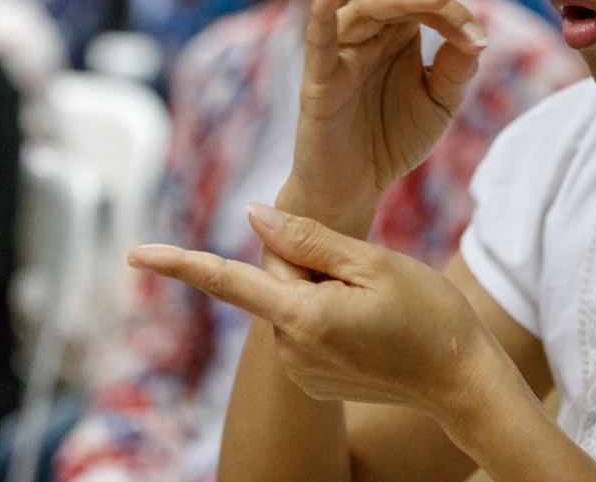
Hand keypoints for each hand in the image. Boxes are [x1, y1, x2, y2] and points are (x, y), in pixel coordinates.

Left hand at [129, 204, 510, 419]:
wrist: (460, 379)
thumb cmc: (428, 314)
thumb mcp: (375, 263)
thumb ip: (311, 240)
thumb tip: (255, 217)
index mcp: (304, 317)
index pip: (228, 283)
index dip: (180, 264)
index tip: (135, 254)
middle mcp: (292, 350)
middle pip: (278, 278)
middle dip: (311, 261)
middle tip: (367, 273)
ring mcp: (300, 370)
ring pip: (293, 301)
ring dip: (323, 288)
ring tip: (376, 303)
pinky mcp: (312, 379)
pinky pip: (306, 326)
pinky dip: (329, 313)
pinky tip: (371, 324)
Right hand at [278, 0, 487, 235]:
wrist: (357, 188)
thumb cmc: (394, 136)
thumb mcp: (442, 100)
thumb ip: (457, 66)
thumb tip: (475, 37)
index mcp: (401, 29)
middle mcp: (371, 30)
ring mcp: (343, 50)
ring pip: (368, 6)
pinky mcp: (319, 78)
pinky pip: (318, 39)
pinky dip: (320, 11)